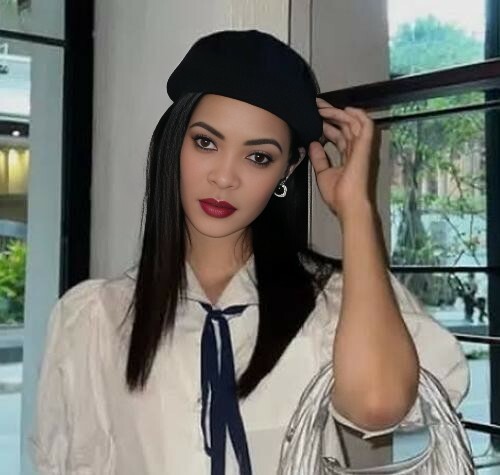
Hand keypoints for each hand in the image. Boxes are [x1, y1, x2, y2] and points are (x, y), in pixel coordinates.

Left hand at [309, 97, 377, 220]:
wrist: (347, 204)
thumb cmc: (338, 195)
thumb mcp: (323, 173)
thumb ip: (319, 158)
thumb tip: (313, 144)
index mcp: (347, 157)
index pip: (339, 135)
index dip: (329, 125)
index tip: (317, 117)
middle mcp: (355, 150)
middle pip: (345, 126)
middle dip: (331, 114)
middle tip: (318, 106)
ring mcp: (361, 148)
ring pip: (352, 123)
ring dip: (338, 113)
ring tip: (324, 107)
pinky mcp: (364, 147)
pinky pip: (366, 126)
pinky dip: (358, 115)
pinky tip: (346, 109)